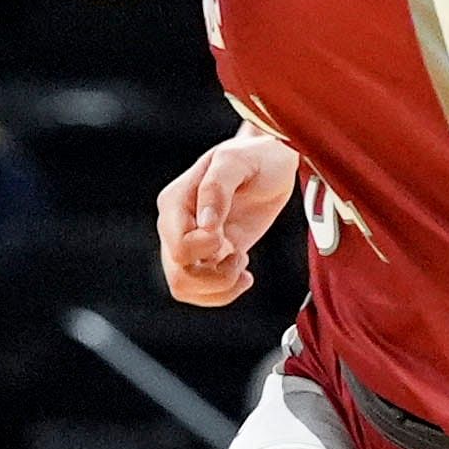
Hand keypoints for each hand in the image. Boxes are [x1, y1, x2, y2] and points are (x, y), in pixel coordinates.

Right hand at [157, 132, 299, 304]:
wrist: (272, 162)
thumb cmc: (256, 156)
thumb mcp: (237, 160)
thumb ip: (217, 187)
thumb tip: (205, 225)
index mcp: (175, 201)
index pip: (178, 246)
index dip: (204, 249)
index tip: (226, 235)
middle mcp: (175, 226)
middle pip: (178, 276)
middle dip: (214, 278)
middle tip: (239, 256)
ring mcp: (190, 245)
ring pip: (186, 289)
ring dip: (220, 287)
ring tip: (241, 264)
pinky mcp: (209, 258)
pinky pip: (204, 292)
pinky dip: (225, 292)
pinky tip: (244, 274)